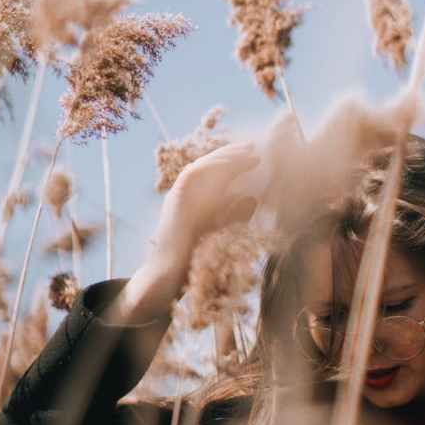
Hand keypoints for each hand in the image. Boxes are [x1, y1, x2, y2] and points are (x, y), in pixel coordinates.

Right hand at [149, 142, 261, 277]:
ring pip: (200, 167)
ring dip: (224, 157)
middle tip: (253, 147)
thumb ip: (235, 215)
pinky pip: (191, 176)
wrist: (170, 277)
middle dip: (230, 155)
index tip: (255, 157)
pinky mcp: (174, 201)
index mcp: (195, 203)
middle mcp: (185, 197)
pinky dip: (210, 168)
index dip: (234, 164)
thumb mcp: (222, 232)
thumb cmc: (195, 260)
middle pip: (207, 168)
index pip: (214, 176)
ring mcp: (177, 198)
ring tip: (246, 152)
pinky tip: (229, 164)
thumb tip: (253, 197)